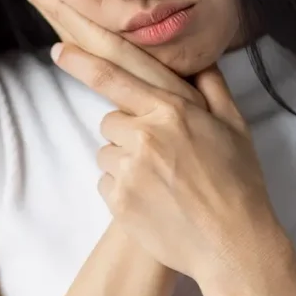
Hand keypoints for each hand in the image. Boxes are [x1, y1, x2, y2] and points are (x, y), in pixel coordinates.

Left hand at [52, 43, 284, 281]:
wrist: (233, 244)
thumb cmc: (238, 183)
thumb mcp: (235, 126)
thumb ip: (213, 87)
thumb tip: (200, 61)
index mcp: (170, 110)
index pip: (112, 78)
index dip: (80, 61)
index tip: (56, 50)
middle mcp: (144, 136)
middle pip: (110, 120)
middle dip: (128, 131)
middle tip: (160, 153)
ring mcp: (128, 170)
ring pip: (106, 152)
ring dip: (124, 160)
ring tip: (160, 180)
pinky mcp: (119, 201)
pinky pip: (105, 183)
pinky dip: (122, 189)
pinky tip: (153, 199)